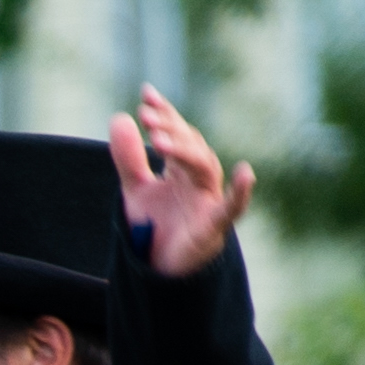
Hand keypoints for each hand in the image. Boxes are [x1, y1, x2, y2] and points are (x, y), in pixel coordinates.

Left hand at [108, 85, 252, 278]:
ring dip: (185, 152)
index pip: (175, 134)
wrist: (164, 270)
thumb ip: (128, 159)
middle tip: (147, 117)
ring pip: (204, 168)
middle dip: (170, 130)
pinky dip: (241, 193)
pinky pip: (232, 208)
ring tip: (160, 140)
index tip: (147, 93)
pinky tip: (246, 173)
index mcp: (180, 168)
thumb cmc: (157, 226)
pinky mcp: (214, 226)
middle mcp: (198, 179)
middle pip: (190, 146)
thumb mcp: (135, 190)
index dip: (164, 113)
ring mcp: (208, 200)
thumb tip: (118, 117)